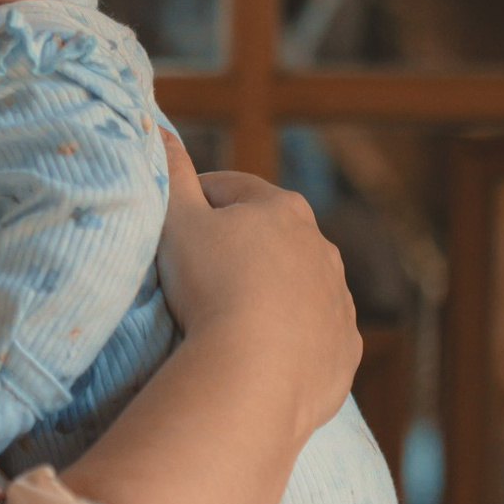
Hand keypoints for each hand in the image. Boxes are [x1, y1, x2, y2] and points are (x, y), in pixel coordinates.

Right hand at [153, 135, 359, 449]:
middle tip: (197, 274)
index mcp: (283, 207)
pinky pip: (315, 334)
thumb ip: (170, 173)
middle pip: (271, 237)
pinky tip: (261, 353)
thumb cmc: (211, 287)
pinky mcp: (346, 348)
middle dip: (239, 247)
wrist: (256, 374)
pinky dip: (291, 338)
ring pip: (298, 286)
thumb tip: (158, 129)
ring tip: (229, 318)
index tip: (172, 223)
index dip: (196, 201)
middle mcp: (322, 248)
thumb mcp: (176, 221)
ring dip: (270, 293)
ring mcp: (339, 300)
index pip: (231, 189)